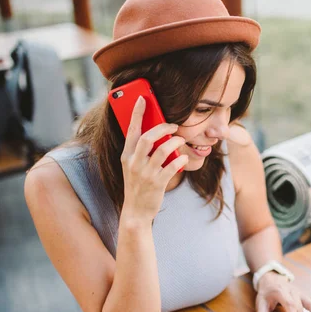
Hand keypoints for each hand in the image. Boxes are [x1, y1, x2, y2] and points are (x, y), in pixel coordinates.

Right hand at [120, 96, 188, 221]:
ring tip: (181, 140)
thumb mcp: (133, 167)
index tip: (143, 99)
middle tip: (174, 125)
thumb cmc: (137, 186)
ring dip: (174, 142)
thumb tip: (157, 133)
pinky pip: (172, 167)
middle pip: (147, 137)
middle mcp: (133, 163)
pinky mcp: (157, 184)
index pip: (131, 130)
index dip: (137, 113)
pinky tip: (184, 158)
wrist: (136, 212)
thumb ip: (140, 151)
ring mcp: (145, 173)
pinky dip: (180, 160)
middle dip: (163, 127)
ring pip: (162, 150)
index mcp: (126, 156)